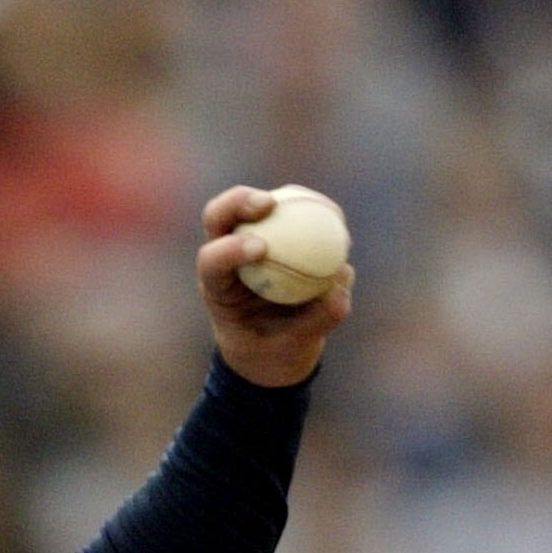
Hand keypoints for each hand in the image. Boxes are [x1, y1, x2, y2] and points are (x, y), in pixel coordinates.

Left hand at [196, 186, 351, 387]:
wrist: (276, 350)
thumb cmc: (273, 353)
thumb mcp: (290, 350)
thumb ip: (313, 321)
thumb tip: (340, 285)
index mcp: (217, 288)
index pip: (211, 261)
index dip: (230, 249)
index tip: (261, 249)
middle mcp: (228, 257)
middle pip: (220, 216)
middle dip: (239, 201)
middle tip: (270, 204)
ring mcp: (252, 239)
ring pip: (260, 206)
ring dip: (289, 199)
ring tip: (325, 213)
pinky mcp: (278, 233)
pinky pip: (295, 211)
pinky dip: (316, 211)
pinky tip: (337, 220)